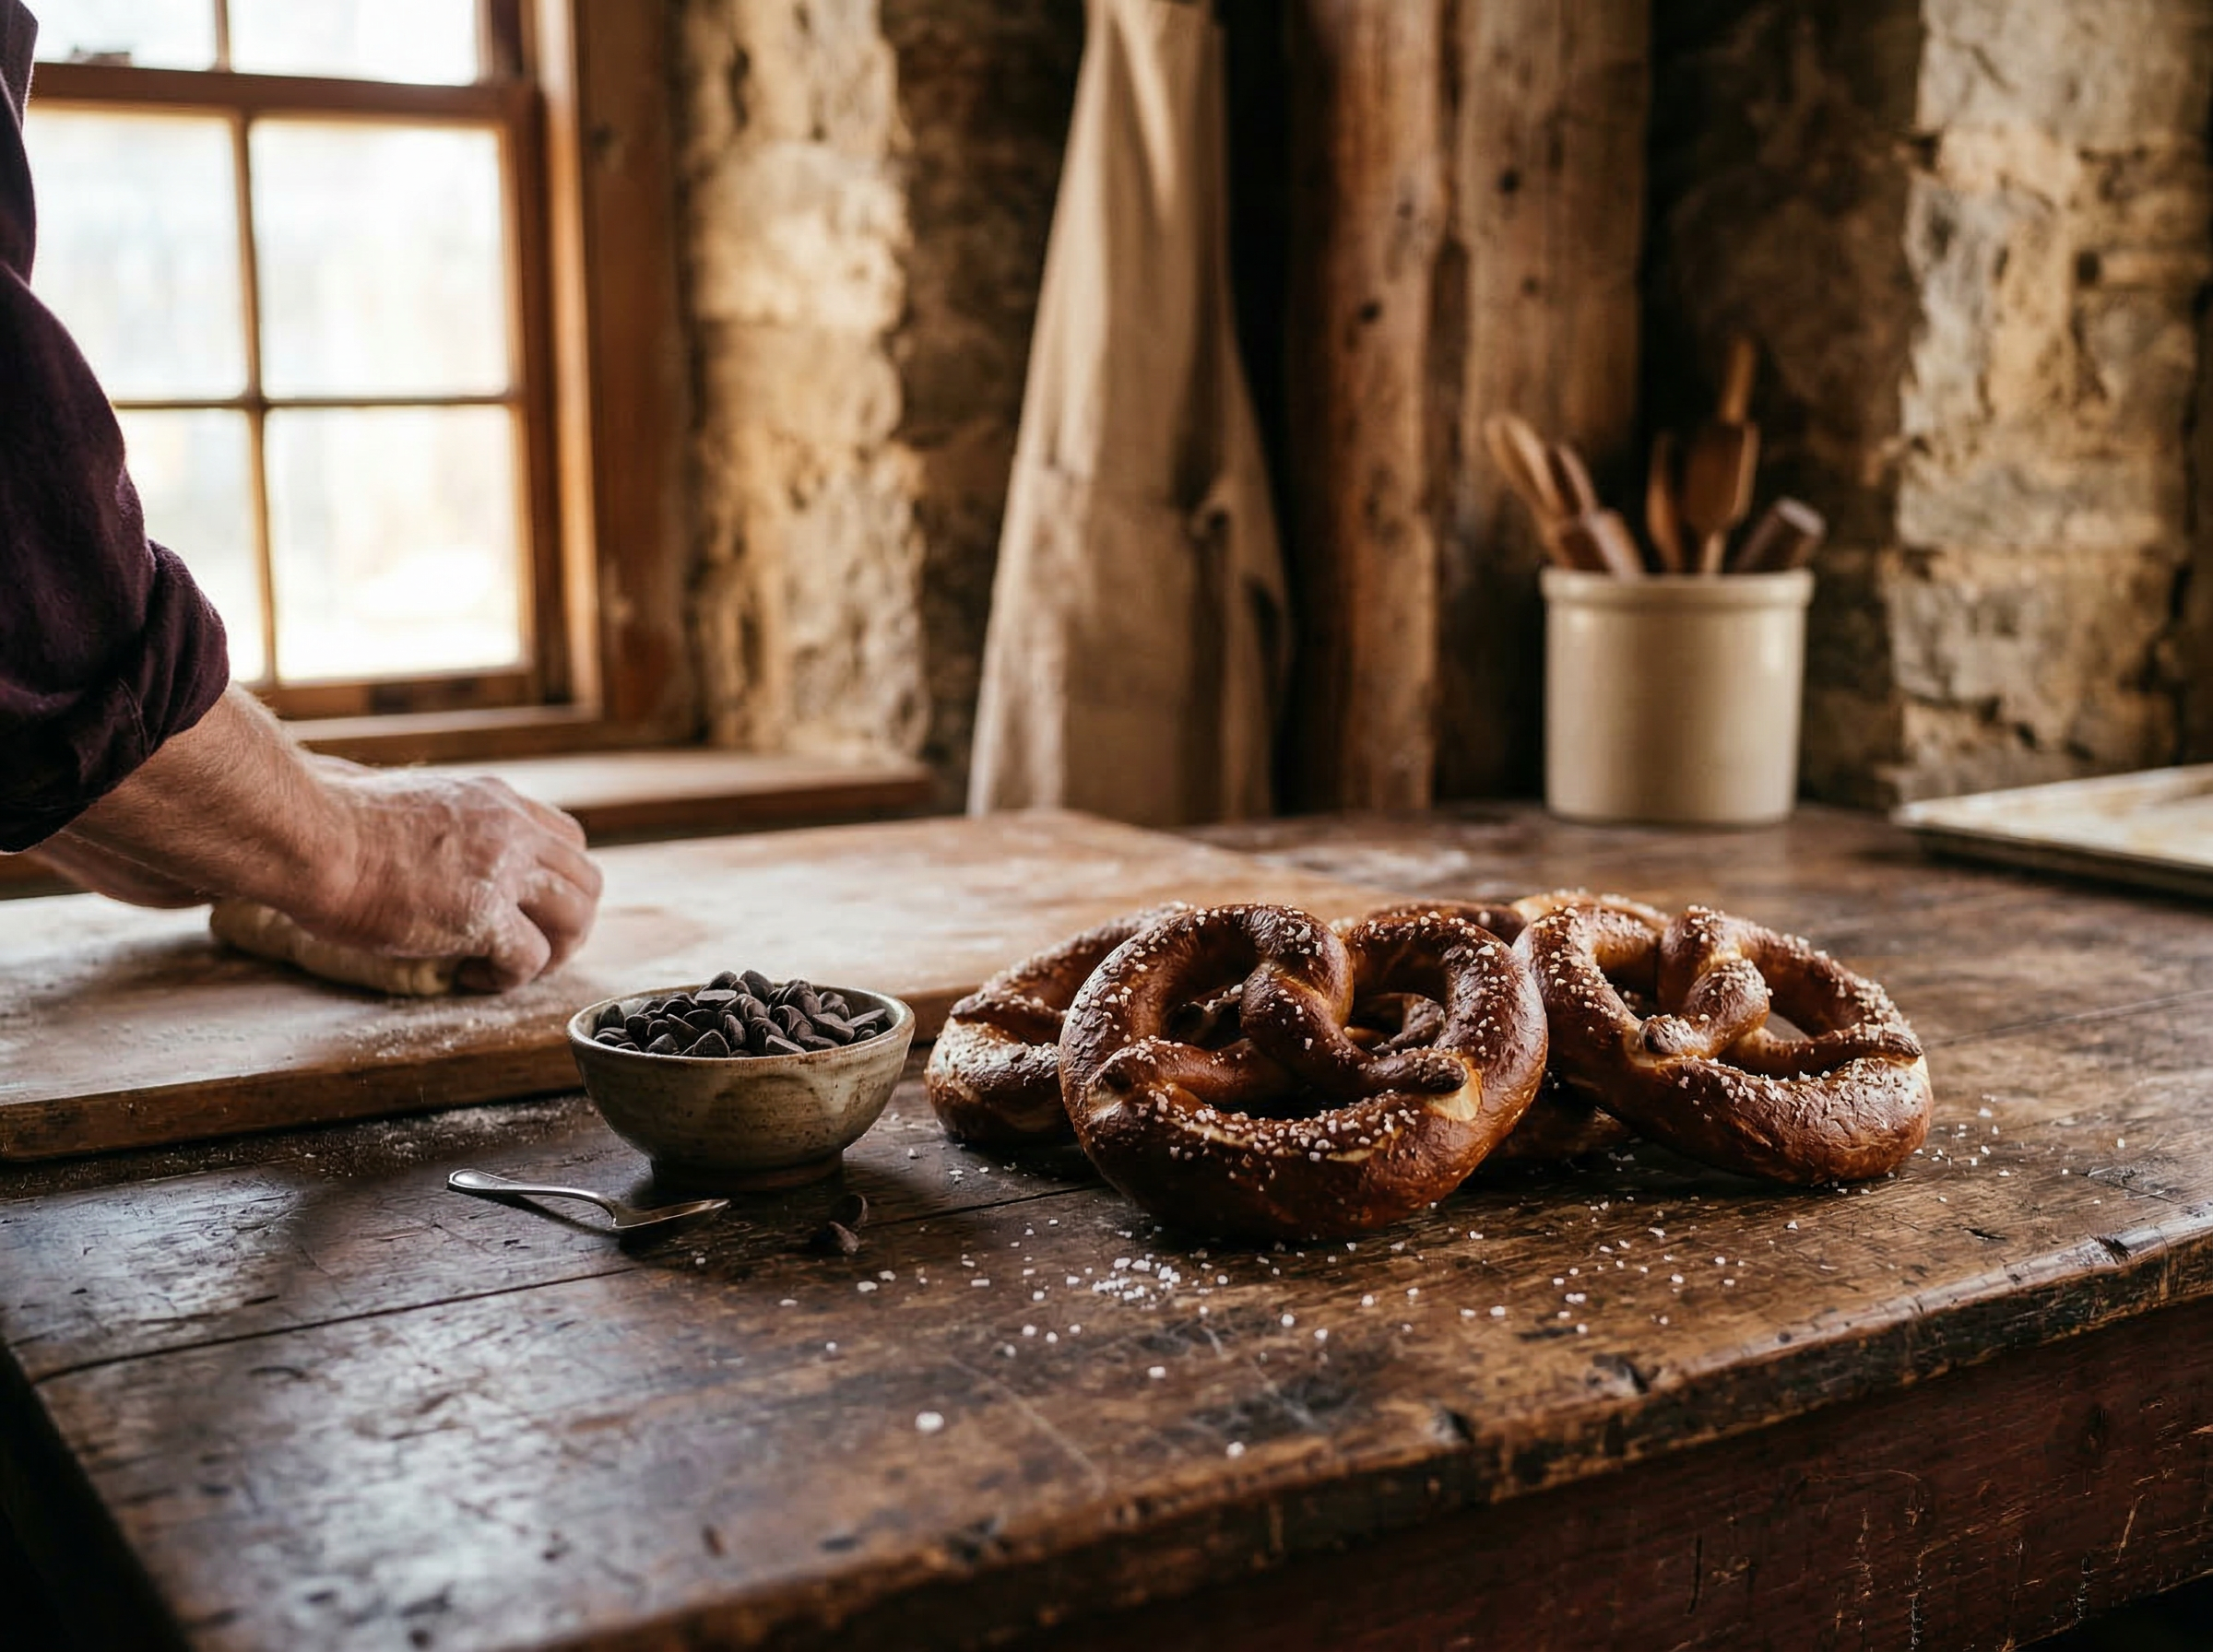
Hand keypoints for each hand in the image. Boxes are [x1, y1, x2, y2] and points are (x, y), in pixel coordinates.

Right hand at [57, 686, 603, 991]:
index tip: (528, 906)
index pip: (566, 838)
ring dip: (554, 952)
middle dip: (570, 922)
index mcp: (494, 800)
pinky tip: (473, 979)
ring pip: (576, 917)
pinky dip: (510, 978)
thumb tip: (424, 841)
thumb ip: (440, 821)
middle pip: (586, 880)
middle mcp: (511, 829)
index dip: (557, 880)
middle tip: (534, 949)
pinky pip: (529, 958)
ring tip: (513, 968)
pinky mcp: (483, 915)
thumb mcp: (408, 802)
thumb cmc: (333, 821)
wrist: (310, 836)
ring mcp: (502, 870)